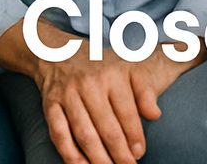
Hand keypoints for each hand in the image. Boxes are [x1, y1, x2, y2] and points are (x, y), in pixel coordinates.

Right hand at [35, 45, 191, 163]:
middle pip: (106, 126)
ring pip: (84, 134)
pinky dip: (70, 154)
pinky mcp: (51, 106)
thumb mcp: (129, 69)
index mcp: (112, 75)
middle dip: (119, 153)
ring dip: (97, 158)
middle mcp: (89, 85)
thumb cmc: (103, 67)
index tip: (139, 152)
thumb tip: (155, 115)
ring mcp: (68, 95)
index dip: (134, 135)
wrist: (62, 53)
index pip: (126, 111)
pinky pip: (59, 134)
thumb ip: (145, 91)